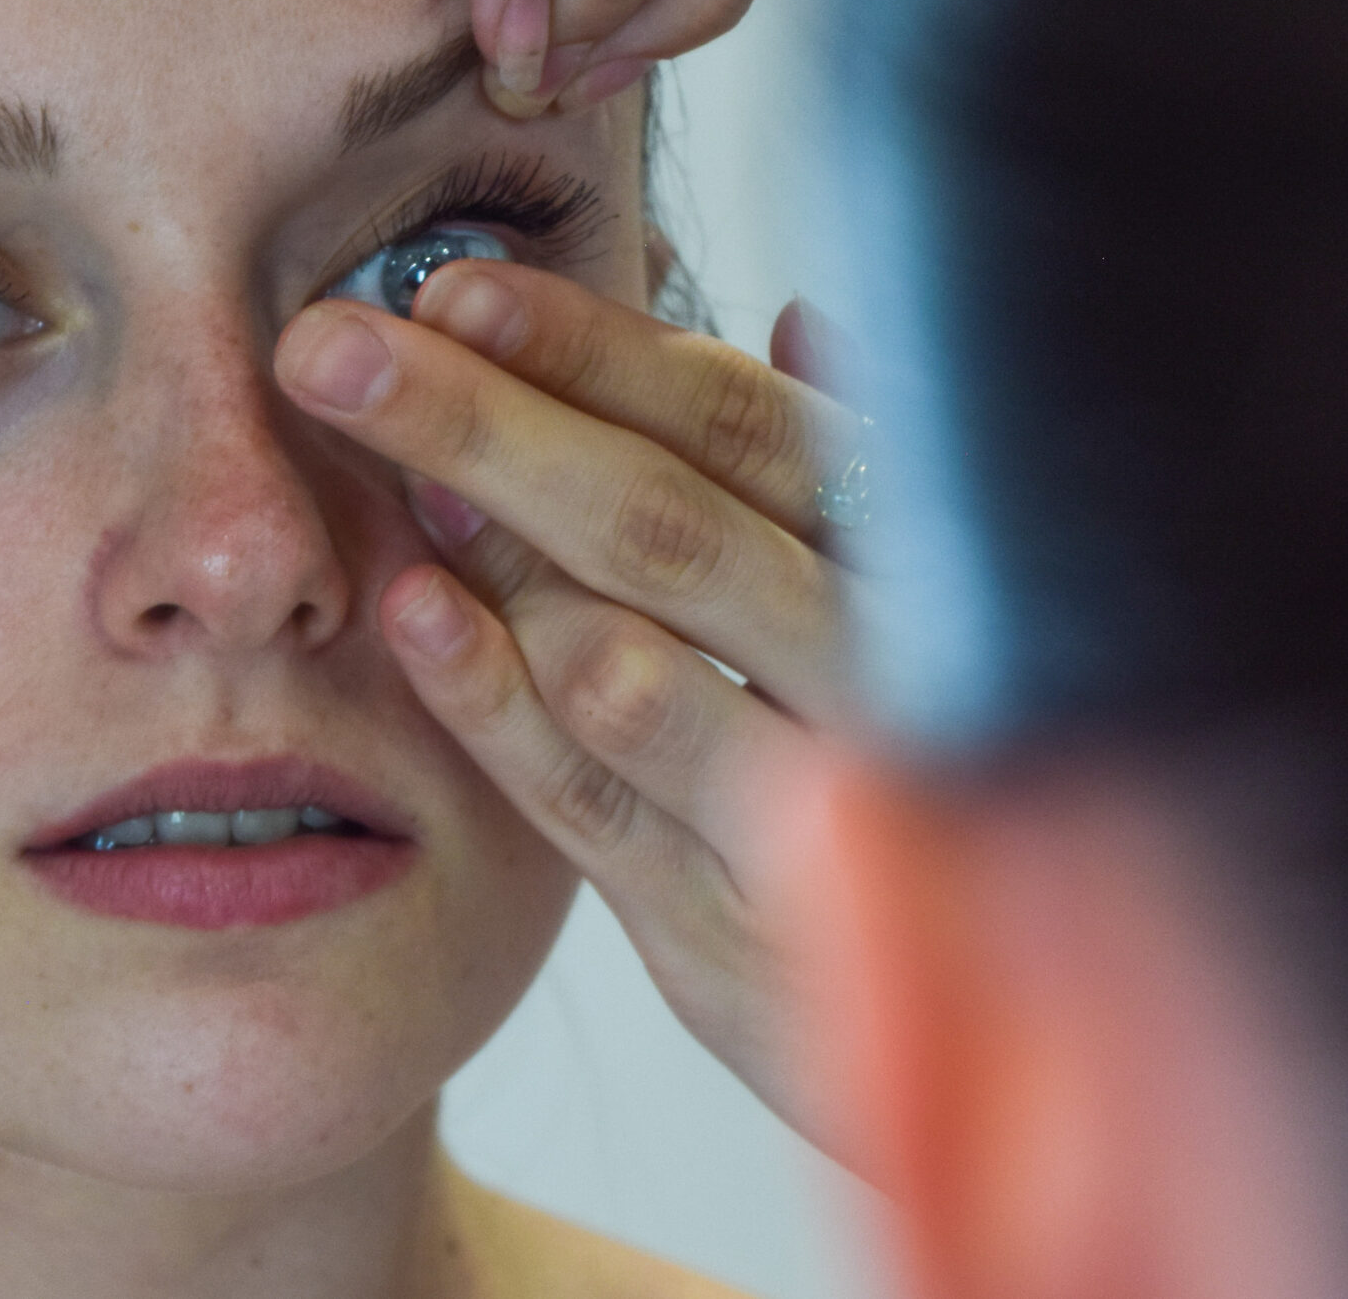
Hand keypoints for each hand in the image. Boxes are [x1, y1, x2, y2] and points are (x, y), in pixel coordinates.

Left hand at [274, 262, 866, 1136]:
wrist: (1010, 1065)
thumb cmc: (942, 785)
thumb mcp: (919, 624)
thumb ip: (849, 484)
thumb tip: (804, 316)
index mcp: (928, 572)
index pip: (748, 429)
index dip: (597, 348)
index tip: (456, 283)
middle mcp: (892, 686)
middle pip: (669, 523)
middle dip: (490, 419)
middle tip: (337, 342)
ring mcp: (820, 825)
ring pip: (634, 661)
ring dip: (496, 548)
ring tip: (377, 455)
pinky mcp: (737, 944)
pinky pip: (594, 808)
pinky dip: (498, 706)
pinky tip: (415, 614)